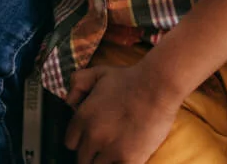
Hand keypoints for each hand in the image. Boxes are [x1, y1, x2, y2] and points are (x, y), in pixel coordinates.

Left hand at [64, 62, 183, 163]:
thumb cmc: (130, 79)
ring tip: (114, 153)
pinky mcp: (129, 160)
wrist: (158, 87)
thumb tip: (69, 101)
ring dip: (104, 161)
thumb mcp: (98, 72)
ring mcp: (111, 150)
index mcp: (83, 118)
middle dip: (91, 153)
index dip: (80, 141)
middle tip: (103, 148)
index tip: (88, 140)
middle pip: (82, 158)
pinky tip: (124, 158)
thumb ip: (77, 83)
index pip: (70, 143)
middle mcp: (93, 136)